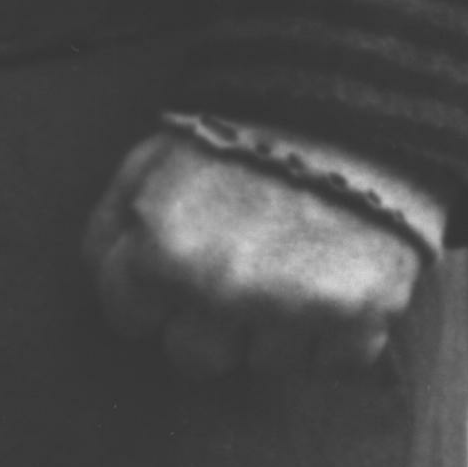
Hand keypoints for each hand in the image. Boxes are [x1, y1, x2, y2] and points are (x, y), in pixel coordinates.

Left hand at [82, 130, 426, 380]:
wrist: (359, 101)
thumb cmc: (243, 132)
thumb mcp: (150, 160)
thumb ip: (109, 229)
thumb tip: (106, 284)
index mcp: (161, 253)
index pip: (129, 319)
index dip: (152, 290)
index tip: (176, 267)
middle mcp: (222, 292)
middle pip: (193, 358)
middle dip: (207, 320)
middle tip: (236, 270)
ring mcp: (292, 309)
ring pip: (264, 365)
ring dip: (274, 327)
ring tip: (293, 264)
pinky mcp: (361, 315)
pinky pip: (335, 361)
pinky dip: (337, 332)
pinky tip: (335, 280)